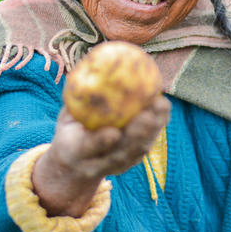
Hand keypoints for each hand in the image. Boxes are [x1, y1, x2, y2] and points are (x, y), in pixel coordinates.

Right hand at [32, 95, 170, 216]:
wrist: (75, 163)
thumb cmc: (71, 129)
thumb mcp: (66, 116)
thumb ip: (75, 98)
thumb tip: (89, 65)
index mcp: (73, 151)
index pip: (87, 148)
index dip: (100, 142)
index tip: (113, 133)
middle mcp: (95, 164)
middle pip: (120, 154)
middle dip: (136, 135)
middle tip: (147, 115)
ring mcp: (115, 166)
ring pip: (137, 151)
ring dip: (152, 130)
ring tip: (161, 106)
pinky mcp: (131, 162)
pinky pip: (146, 145)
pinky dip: (157, 127)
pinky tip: (164, 108)